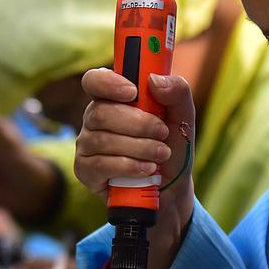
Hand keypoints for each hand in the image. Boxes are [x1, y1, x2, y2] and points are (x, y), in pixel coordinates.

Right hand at [76, 69, 196, 268]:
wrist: (171, 188)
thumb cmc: (172, 147)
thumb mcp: (183, 118)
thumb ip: (177, 92)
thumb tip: (155, 80)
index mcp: (113, 99)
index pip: (94, 81)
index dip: (108, 83)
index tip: (133, 92)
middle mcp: (95, 119)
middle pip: (100, 112)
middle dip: (138, 124)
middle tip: (163, 133)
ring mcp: (87, 145)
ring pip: (102, 140)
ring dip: (139, 148)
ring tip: (161, 155)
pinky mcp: (85, 171)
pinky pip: (100, 165)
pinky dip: (128, 166)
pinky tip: (147, 170)